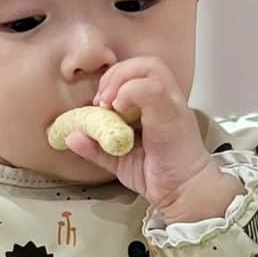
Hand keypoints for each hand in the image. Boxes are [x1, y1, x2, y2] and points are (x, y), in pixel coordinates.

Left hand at [65, 56, 240, 220]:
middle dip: (115, 76)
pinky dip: (131, 93)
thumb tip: (72, 136)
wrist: (185, 193)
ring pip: (150, 68)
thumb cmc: (159, 174)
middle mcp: (167, 98)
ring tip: (110, 105)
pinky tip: (119, 109)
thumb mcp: (119, 159)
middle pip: (143, 63)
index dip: (112, 79)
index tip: (97, 103)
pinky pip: (154, 90)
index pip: (137, 71)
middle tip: (101, 102)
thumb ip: (96, 147)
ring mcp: (173, 105)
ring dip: (123, 80)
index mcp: (156, 103)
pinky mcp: (174, 116)